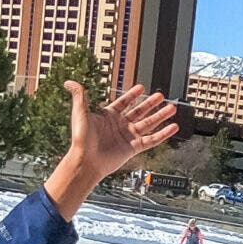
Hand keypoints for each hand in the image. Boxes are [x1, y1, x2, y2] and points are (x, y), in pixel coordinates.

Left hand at [42, 82, 177, 220]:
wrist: (86, 162)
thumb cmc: (81, 140)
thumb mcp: (80, 113)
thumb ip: (79, 96)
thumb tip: (69, 81)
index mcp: (108, 117)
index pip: (123, 103)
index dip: (132, 95)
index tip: (141, 87)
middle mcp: (119, 126)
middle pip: (139, 112)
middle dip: (150, 104)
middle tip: (161, 96)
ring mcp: (127, 137)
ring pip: (148, 124)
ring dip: (160, 116)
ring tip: (172, 108)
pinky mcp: (133, 148)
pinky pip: (152, 140)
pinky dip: (163, 134)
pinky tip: (173, 127)